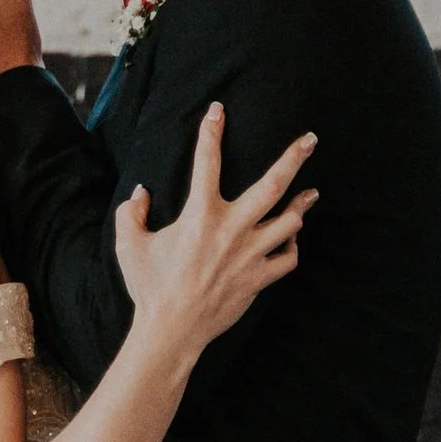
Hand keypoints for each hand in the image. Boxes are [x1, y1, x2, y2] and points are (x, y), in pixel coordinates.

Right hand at [115, 105, 316, 358]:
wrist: (171, 331)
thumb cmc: (149, 287)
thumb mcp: (129, 246)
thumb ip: (132, 214)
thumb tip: (141, 193)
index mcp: (199, 216)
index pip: (206, 162)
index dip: (211, 132)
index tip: (218, 110)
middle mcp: (231, 230)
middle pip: (272, 186)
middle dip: (294, 158)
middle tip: (311, 139)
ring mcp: (249, 255)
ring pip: (289, 222)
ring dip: (302, 205)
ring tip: (311, 193)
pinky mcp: (258, 279)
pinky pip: (286, 259)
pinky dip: (291, 247)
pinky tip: (290, 239)